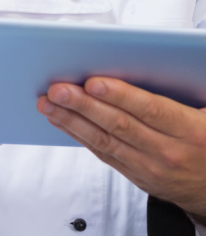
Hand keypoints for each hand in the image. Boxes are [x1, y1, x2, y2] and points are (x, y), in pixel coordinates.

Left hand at [37, 77, 205, 222]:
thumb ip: (184, 87)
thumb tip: (157, 59)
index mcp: (189, 129)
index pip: (150, 109)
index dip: (120, 95)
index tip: (92, 83)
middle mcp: (167, 150)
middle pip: (119, 125)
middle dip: (84, 105)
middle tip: (57, 90)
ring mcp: (149, 167)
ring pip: (105, 141)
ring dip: (72, 121)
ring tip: (47, 104)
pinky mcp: (135, 176)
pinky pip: (103, 153)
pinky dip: (78, 135)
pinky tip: (60, 120)